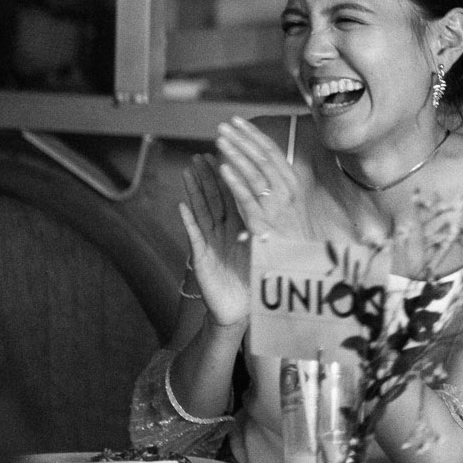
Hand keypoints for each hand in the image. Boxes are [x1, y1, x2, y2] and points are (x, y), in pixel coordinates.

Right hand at [180, 154, 250, 327]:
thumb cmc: (249, 276)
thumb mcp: (261, 248)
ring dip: (194, 191)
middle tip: (201, 154)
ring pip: (202, 212)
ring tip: (187, 170)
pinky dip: (189, 222)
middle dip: (208, 176)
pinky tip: (182, 207)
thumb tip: (281, 205)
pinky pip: (195, 237)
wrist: (238, 308)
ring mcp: (210, 243)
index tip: (228, 154)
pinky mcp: (201, 258)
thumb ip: (264, 228)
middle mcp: (222, 231)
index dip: (231, 176)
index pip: (234, 196)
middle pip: (214, 198)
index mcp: (238, 226)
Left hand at [214, 117, 315, 241]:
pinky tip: (222, 168)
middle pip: (263, 158)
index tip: (237, 121)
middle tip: (223, 125)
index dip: (253, 135)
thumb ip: (273, 182)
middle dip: (242, 139)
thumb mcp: (286, 201)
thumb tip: (256, 159)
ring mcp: (275, 206)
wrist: (297, 262)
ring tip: (220, 140)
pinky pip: (247, 197)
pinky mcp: (262, 221)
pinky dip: (235, 181)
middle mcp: (286, 191)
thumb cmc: (289, 230)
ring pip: (255, 173)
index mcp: (291, 183)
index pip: (272, 152)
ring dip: (237, 154)